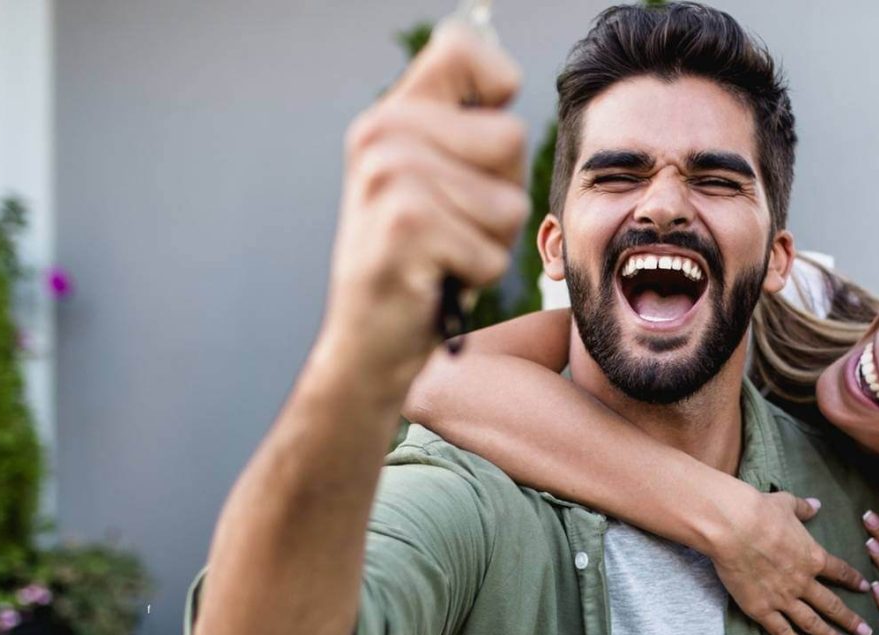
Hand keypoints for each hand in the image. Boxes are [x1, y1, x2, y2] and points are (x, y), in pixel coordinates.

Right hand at [317, 25, 528, 381]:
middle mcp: (381, 134)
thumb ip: (466, 129)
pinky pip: (493, 249)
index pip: (465, 47)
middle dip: (501, 194)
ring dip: (490, 242)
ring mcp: (388, 177)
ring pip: (508, 201)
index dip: (499, 85)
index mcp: (391, 115)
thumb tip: (505, 75)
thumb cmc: (421, 264)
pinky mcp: (405, 225)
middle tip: (451, 226)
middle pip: (510, 137)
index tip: (480, 143)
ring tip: (442, 253)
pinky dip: (477, 275)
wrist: (368, 343)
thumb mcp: (438, 182)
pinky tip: (436, 279)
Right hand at [711, 488, 872, 634]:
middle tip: (867, 633)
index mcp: (813, 557)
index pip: (840, 572)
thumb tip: (816, 504)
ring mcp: (783, 598)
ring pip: (812, 622)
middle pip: (832, 605)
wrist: (733, 527)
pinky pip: (781, 631)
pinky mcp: (761, 609)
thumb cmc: (760, 511)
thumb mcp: (787, 504)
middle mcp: (803, 582)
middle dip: (851, 620)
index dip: (855, 581)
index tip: (866, 588)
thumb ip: (804, 508)